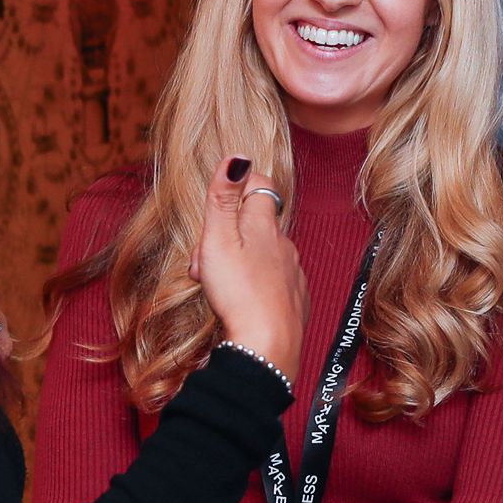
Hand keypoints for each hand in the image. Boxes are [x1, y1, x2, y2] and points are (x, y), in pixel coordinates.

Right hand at [191, 157, 305, 379]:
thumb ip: (223, 198)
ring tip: (221, 288)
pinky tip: (244, 303)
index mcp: (263, 226)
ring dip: (243, 262)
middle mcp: (284, 244)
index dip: (240, 187)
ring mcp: (293, 272)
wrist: (266, 345)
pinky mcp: (295, 299)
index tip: (221, 205)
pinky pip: (276, 282)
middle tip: (207, 263)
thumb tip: (237, 156)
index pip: (260, 186)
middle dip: (231, 235)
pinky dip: (259, 286)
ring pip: (266, 254)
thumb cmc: (238, 292)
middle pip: (257, 224)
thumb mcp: (218, 240)